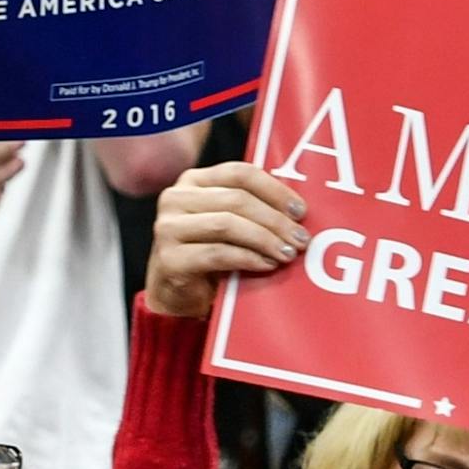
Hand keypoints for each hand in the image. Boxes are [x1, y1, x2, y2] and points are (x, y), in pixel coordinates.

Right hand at [145, 162, 309, 319]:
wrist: (177, 295)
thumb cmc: (208, 256)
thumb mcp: (228, 224)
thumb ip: (251, 208)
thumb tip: (298, 211)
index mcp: (192, 181)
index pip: (240, 173)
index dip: (275, 189)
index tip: (300, 210)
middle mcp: (175, 198)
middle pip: (236, 199)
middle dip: (275, 219)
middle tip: (300, 238)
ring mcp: (168, 228)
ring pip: (227, 224)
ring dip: (264, 239)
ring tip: (287, 253)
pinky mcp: (170, 259)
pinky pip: (218, 254)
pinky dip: (248, 259)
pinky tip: (267, 265)